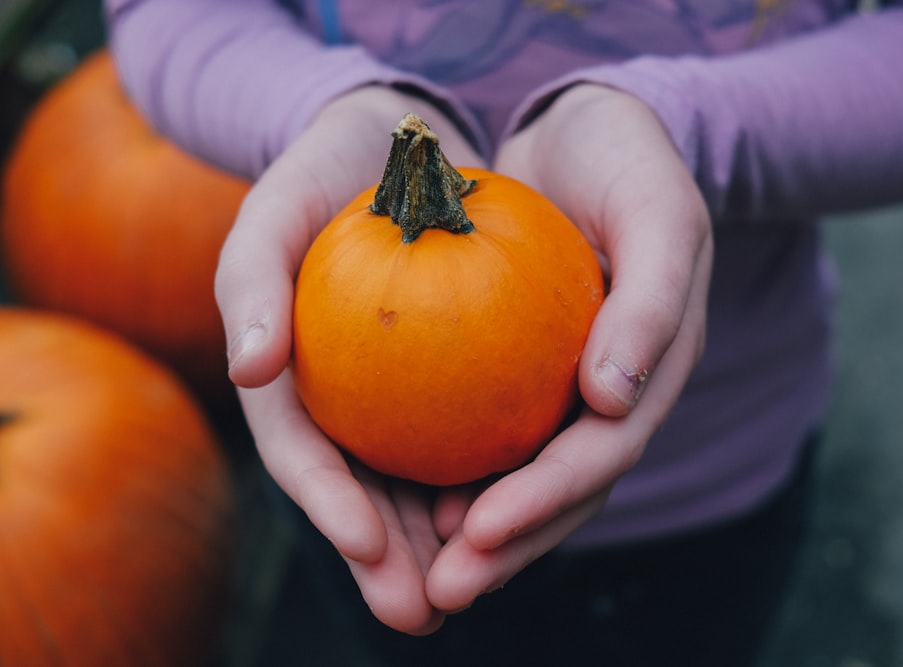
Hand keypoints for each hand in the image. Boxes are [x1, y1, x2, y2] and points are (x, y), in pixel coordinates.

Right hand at [214, 85, 484, 633]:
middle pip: (360, 495)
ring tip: (475, 589)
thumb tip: (250, 369)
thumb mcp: (274, 209)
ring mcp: (394, 400)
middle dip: (388, 564)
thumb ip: (251, 278)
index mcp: (286, 380)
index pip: (302, 452)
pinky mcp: (450, 382)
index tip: (371, 545)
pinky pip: (470, 442)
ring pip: (418, 487)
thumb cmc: (323, 178)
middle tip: (422, 613)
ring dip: (443, 548)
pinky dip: (490, 482)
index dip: (330, 506)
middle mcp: (340, 404)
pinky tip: (521, 514)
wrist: (394, 149)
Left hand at [421, 84, 713, 611]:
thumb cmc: (631, 163)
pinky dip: (454, 468)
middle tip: (437, 593)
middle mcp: (616, 394)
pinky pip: (489, 428)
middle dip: (505, 548)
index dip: (547, 501)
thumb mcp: (660, 213)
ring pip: (524, 476)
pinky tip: (401, 494)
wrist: (589, 132)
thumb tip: (610, 401)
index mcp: (656, 370)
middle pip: (564, 491)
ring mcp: (572, 386)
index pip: (603, 453)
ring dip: (475, 534)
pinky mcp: (528, 369)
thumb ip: (652, 302)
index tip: (478, 531)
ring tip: (414, 573)